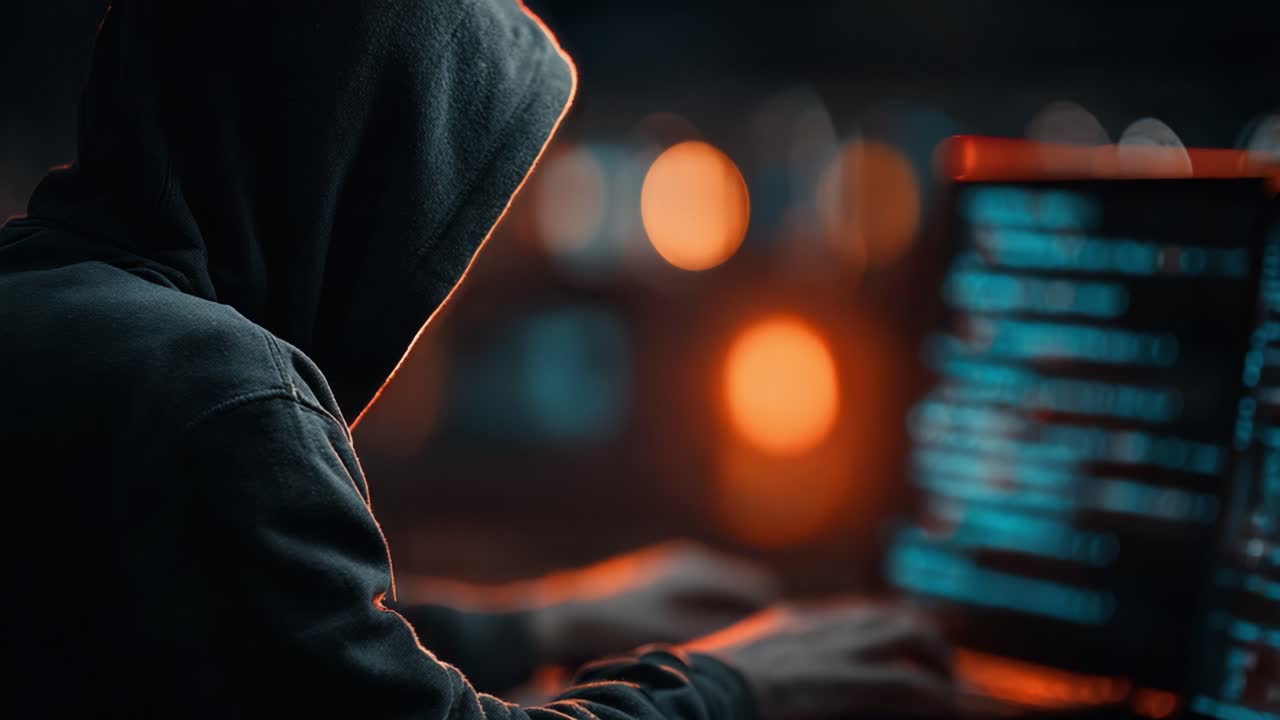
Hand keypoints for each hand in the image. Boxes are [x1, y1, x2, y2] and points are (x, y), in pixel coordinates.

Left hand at [528, 540, 778, 667]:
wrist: (564, 616)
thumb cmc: (619, 624)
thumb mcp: (673, 632)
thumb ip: (718, 631)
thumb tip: (760, 632)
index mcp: (699, 568)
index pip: (759, 588)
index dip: (776, 615)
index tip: (785, 642)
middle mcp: (690, 562)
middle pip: (743, 589)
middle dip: (756, 616)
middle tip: (768, 649)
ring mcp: (674, 570)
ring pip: (721, 595)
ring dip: (732, 618)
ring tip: (738, 650)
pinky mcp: (659, 583)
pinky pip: (700, 598)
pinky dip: (710, 617)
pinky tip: (704, 643)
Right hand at [684, 602, 956, 719]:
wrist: (694, 692)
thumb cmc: (701, 688)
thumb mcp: (735, 668)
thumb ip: (762, 663)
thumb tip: (766, 681)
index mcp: (793, 622)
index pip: (858, 614)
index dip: (890, 631)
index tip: (908, 652)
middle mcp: (820, 624)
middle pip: (893, 615)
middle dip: (926, 643)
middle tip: (940, 675)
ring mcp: (833, 648)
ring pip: (913, 634)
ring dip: (939, 664)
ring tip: (952, 691)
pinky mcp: (844, 679)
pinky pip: (908, 683)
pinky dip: (935, 696)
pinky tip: (950, 708)